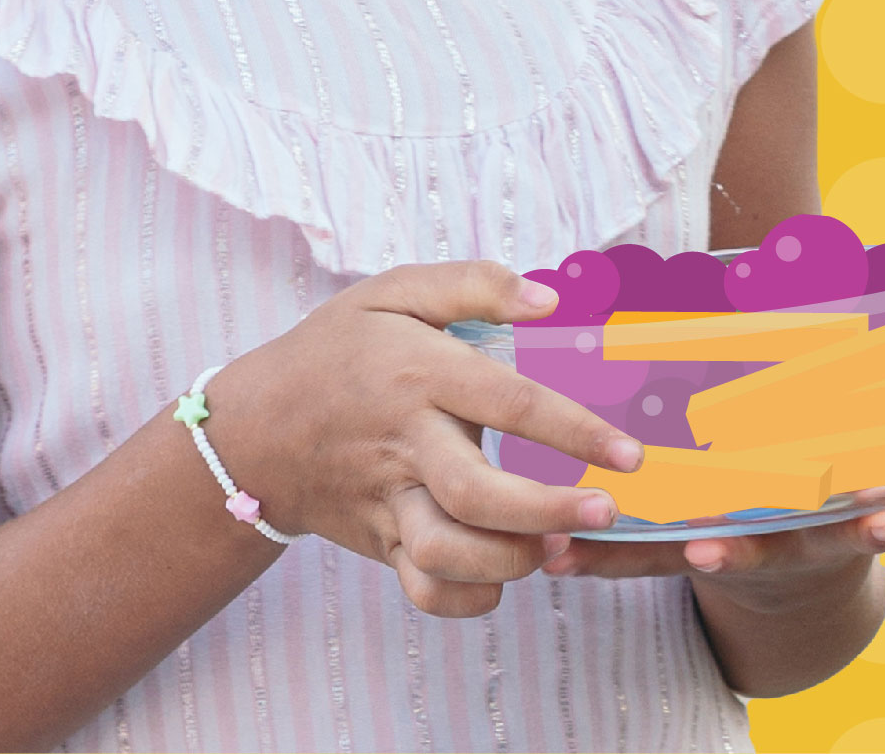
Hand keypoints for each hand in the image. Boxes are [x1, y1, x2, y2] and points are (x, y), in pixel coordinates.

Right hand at [205, 261, 646, 619]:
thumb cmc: (336, 351)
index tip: (630, 453)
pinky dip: (468, 600)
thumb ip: (474, 284)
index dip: (574, 429)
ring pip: (447, 553)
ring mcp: (388, 501)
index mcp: (419, 375)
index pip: (507, 402)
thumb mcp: (394, 293)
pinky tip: (503, 579)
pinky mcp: (379, 542)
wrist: (254, 428)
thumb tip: (549, 299)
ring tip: (556, 547)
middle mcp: (405, 444)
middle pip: (476, 494)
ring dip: (509, 561)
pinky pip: (423, 590)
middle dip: (548, 511)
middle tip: (605, 513)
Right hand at [537, 505, 884, 609]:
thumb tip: (519, 470)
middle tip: (704, 549)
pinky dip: (876, 519)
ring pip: (807, 540)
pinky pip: (856, 526)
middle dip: (720, 550)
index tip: (562, 553)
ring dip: (829, 531)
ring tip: (854, 522)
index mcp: (686, 543)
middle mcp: (740, 548)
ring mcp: (793, 540)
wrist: (795, 591)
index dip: (603, 555)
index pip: (637, 553)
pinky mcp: (836, 529)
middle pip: (727, 551)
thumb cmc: (717, 534)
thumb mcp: (659, 539)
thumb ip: (609, 527)